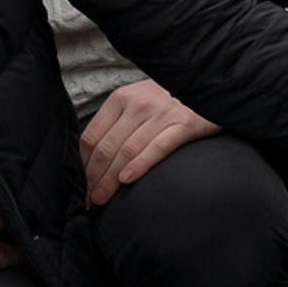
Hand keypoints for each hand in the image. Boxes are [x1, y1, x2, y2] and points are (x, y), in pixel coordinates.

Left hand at [80, 78, 218, 205]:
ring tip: (102, 198)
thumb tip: (91, 159)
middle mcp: (138, 104)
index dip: (83, 164)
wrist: (206, 87)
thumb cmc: (165, 101)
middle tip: (90, 199)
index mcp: (121, 98)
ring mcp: (161, 113)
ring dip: (111, 178)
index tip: (81, 185)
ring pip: (128, 150)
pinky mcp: (184, 124)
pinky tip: (127, 180)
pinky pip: (157, 148)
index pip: (92, 135)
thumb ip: (116, 124)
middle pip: (107, 146)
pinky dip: (140, 165)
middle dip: (94, 177)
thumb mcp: (136, 102)